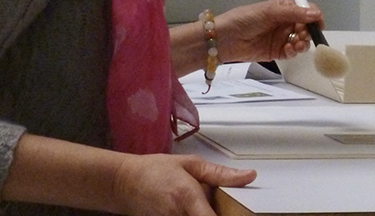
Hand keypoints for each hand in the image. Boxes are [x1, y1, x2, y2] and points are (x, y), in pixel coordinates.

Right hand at [113, 152, 255, 215]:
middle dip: (218, 215)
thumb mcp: (190, 164)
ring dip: (205, 214)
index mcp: (188, 196)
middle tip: (223, 207)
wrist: (125, 183)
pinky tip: (192, 210)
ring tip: (204, 206)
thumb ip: (220, 173)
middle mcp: (178, 215)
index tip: (240, 214)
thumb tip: (248, 176)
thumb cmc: (156, 170)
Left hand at [217, 0, 322, 62]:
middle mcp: (284, 22)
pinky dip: (293, 51)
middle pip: (306, 27)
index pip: (305, 11)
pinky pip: (292, 52)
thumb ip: (293, 13)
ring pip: (301, 41)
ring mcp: (281, 38)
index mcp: (283, 8)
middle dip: (308, 32)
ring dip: (303, 43)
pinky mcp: (276, 52)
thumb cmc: (245, 19)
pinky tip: (288, 50)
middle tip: (303, 36)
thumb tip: (315, 14)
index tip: (318, 24)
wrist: (224, 39)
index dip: (314, 17)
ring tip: (296, 44)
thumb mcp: (269, 11)